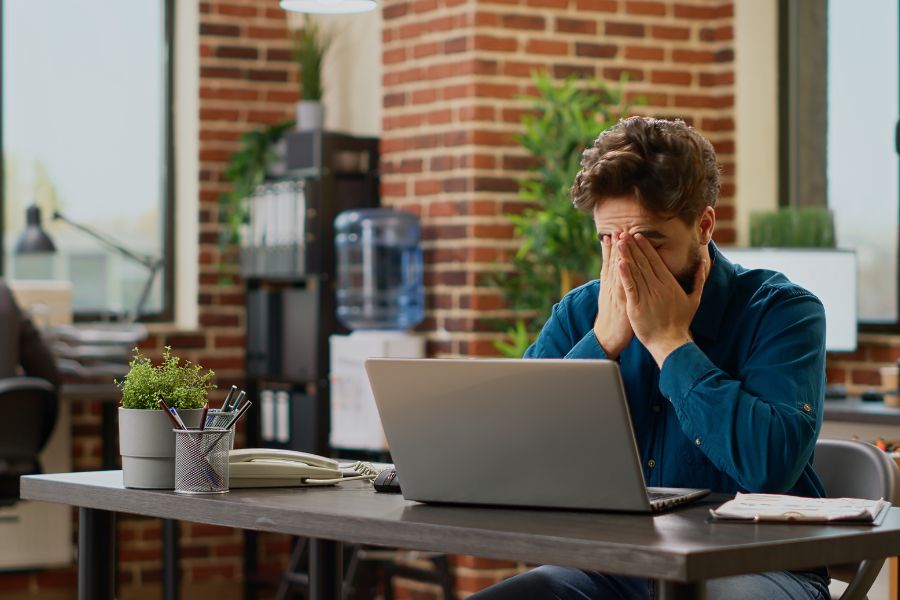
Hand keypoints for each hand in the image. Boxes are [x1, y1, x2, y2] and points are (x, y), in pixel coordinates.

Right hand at [593, 233, 632, 358]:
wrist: (608, 335)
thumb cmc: (613, 316)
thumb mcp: (610, 296)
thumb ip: (615, 281)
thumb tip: (618, 267)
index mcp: (609, 283)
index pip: (611, 262)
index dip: (613, 247)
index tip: (616, 233)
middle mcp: (611, 285)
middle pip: (613, 262)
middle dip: (616, 246)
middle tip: (618, 230)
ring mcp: (615, 292)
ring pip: (615, 269)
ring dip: (617, 254)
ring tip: (618, 239)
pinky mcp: (622, 301)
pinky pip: (622, 284)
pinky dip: (620, 272)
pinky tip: (621, 262)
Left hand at [616, 233, 707, 366]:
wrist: (670, 342)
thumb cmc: (681, 323)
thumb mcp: (694, 299)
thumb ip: (699, 280)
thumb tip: (703, 263)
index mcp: (669, 283)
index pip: (656, 260)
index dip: (645, 247)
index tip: (637, 236)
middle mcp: (658, 287)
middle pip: (643, 262)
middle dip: (633, 246)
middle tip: (623, 232)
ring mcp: (647, 295)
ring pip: (635, 271)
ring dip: (626, 255)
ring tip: (619, 242)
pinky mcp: (636, 306)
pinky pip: (630, 287)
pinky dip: (624, 275)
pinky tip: (619, 263)